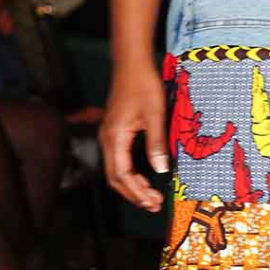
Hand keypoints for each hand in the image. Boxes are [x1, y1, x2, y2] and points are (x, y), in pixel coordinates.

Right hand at [103, 61, 171, 211]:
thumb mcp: (155, 115)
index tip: (152, 202)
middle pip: (115, 178)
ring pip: (116, 170)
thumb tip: (161, 170)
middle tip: (153, 205)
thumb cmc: (143, 85)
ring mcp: (109, 136)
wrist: (131, 63)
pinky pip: (118, 160)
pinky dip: (130, 174)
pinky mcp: (114, 132)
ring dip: (132, 186)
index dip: (136, 192)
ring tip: (150, 197)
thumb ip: (157, 144)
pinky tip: (144, 178)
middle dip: (133, 194)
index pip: (122, 175)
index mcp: (115, 137)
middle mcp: (107, 139)